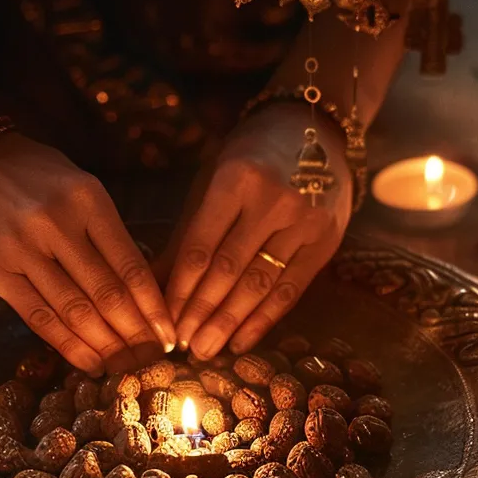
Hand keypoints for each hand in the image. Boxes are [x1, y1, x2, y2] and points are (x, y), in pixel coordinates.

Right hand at [0, 134, 174, 375]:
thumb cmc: (22, 169)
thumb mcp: (72, 181)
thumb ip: (101, 225)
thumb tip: (137, 279)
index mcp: (87, 198)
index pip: (131, 265)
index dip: (154, 308)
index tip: (171, 334)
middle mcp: (58, 225)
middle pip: (108, 294)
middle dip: (136, 334)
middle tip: (155, 361)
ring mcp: (25, 251)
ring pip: (76, 312)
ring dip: (107, 346)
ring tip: (128, 368)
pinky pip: (39, 317)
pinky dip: (69, 346)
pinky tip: (90, 364)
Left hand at [165, 104, 350, 359]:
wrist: (314, 127)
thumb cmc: (250, 157)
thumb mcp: (212, 182)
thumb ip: (186, 234)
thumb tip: (151, 286)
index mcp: (236, 179)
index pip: (201, 246)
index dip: (180, 289)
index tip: (163, 321)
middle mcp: (274, 199)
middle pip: (230, 270)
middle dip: (201, 313)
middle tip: (181, 346)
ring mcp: (306, 221)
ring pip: (260, 284)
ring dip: (229, 323)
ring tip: (206, 349)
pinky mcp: (326, 241)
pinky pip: (291, 289)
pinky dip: (264, 320)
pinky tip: (241, 342)